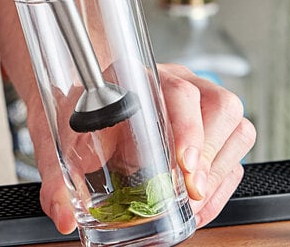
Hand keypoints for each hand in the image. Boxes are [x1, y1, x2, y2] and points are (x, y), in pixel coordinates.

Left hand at [28, 63, 255, 233]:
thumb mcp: (57, 137)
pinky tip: (200, 202)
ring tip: (194, 199)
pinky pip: (232, 149)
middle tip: (191, 190)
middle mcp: (173, 81)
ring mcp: (195, 101)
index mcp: (137, 74)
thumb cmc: (75, 114)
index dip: (187, 126)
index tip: (183, 163)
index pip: (177, 88)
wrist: (82, 102)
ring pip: (234, 124)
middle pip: (218, 104)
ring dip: (218, 169)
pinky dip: (221, 182)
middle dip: (209, 154)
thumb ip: (55, 176)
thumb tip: (63, 215)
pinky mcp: (206, 125)